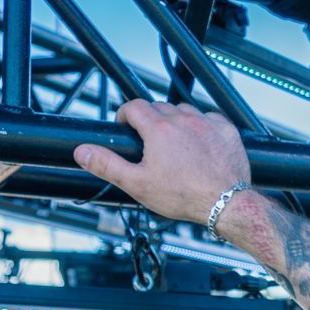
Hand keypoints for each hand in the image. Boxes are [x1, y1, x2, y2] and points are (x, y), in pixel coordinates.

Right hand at [72, 100, 251, 223]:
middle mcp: (183, 119)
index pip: (133, 106)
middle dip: (149, 119)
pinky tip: (199, 144)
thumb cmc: (184, 196)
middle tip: (149, 141)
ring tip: (173, 143)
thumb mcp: (138, 184)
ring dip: (175, 121)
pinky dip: (201, 126)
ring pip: (184, 110)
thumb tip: (82, 151)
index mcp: (159, 128)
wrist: (225, 203)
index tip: (125, 127)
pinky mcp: (227, 130)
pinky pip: (209, 118)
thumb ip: (107, 165)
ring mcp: (207, 123)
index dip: (125, 115)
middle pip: (158, 107)